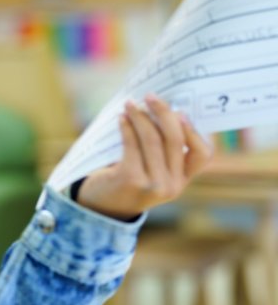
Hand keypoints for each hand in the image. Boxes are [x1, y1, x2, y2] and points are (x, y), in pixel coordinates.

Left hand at [76, 94, 212, 219]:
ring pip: (152, 139)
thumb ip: (163, 150)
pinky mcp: (132, 180)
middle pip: (174, 139)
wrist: (101, 208)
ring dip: (140, 116)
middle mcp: (172, 186)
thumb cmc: (128, 181)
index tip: (180, 111)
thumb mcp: (152, 170)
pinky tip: (121, 118)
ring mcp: (153, 185)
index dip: (194, 130)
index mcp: (182, 181)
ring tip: (130, 104)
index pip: (203, 154)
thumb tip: (165, 110)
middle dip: (163, 112)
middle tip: (150, 96)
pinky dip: (127, 127)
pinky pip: (132, 145)